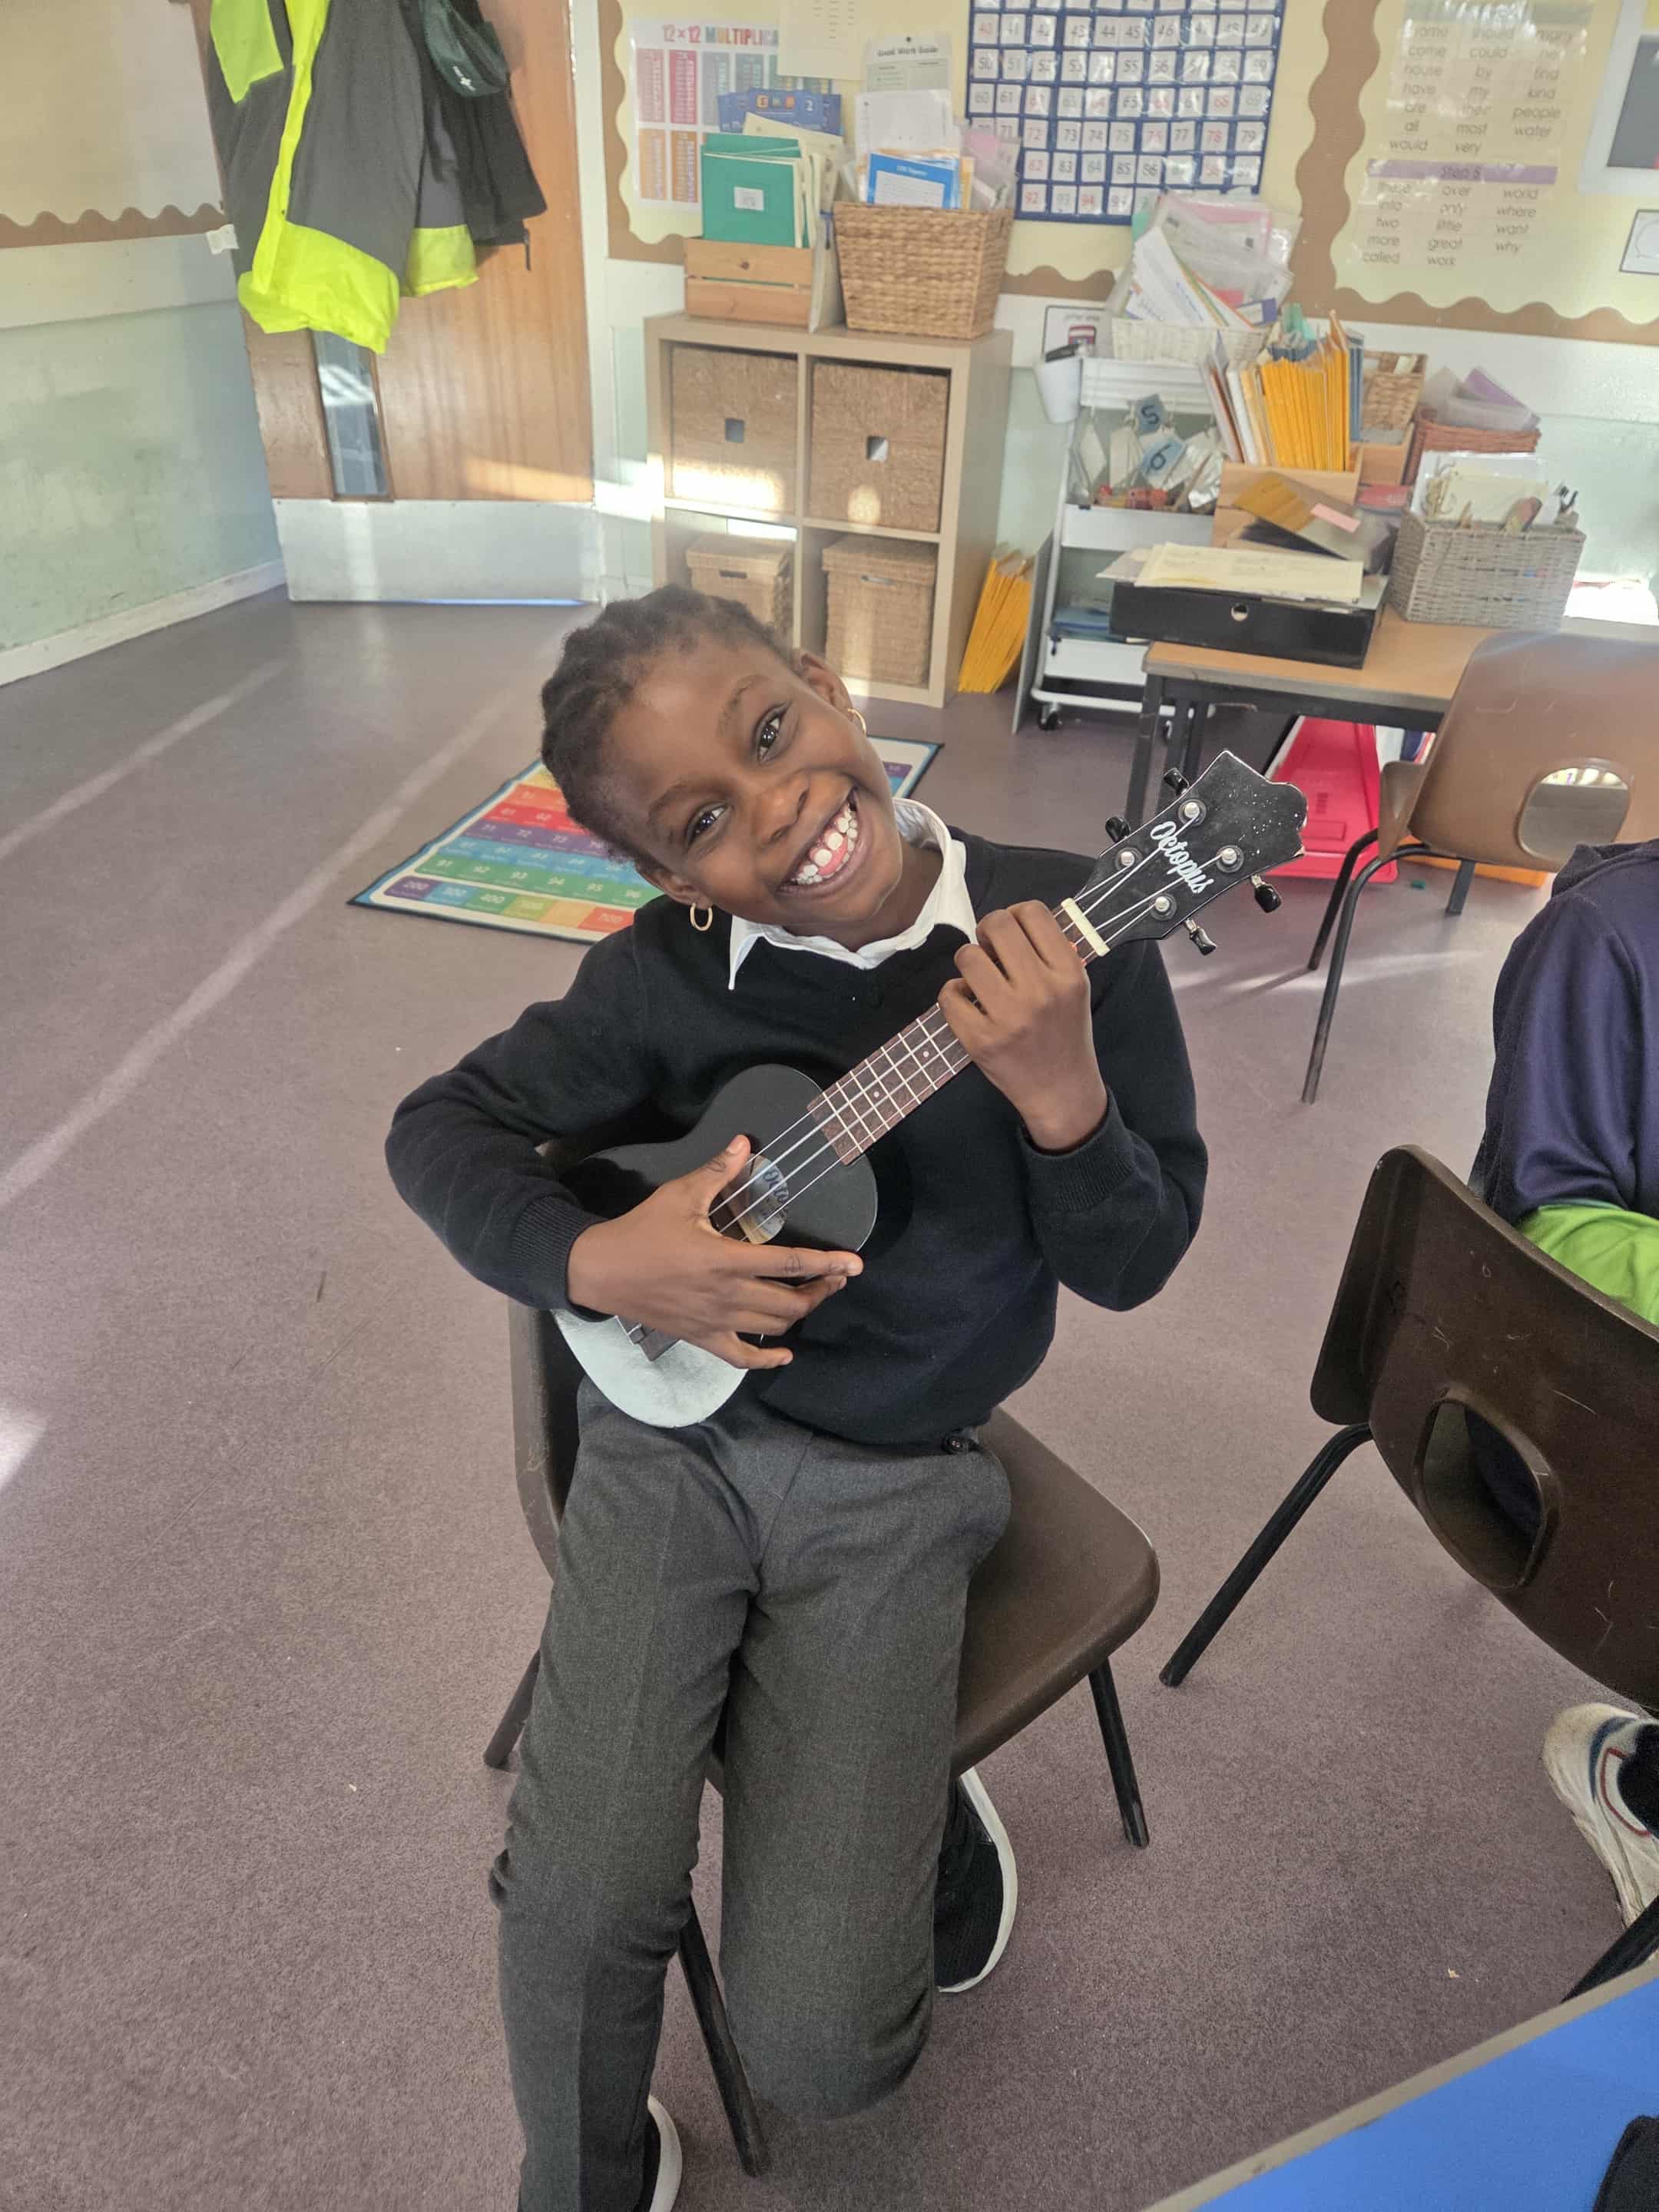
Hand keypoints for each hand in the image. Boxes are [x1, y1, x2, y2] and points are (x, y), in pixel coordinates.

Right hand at [565, 1136, 862, 1371]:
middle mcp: (728, 1296)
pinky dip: (767, 1360)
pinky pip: (742, 1358)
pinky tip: (784, 1353)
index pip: (790, 1264)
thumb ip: (718, 1172)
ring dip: (800, 1314)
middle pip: (790, 1302)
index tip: (855, 1264)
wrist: (601, 1271)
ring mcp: (716, 1322)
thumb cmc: (641, 1231)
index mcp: (727, 1260)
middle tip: (836, 1276)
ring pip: (773, 1328)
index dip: (828, 1264)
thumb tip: (745, 1143)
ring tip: (813, 1297)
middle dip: (821, 1290)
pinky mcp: (702, 1337)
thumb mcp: (679, 1195)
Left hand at [939, 902, 1106, 1152]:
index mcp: (1068, 973)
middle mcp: (1041, 991)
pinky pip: (948, 994)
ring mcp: (1009, 1017)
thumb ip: (1051, 952)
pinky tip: (967, 1004)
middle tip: (988, 950)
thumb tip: (1013, 919)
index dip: (1014, 914)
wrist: (1061, 1091)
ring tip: (979, 979)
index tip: (1011, 934)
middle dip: (986, 931)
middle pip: (997, 925)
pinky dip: (953, 994)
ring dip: (969, 963)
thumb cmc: (1065, 1032)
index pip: (1033, 912)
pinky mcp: (981, 1040)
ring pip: (967, 957)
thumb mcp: (1075, 988)